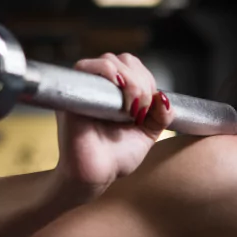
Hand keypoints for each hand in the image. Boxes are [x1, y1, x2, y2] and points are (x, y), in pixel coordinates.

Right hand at [53, 52, 173, 189]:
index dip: (147, 80)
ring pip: (110, 61)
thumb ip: (160, 116)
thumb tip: (164, 97)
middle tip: (140, 112)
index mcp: (116, 92)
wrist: (95, 176)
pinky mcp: (72, 92)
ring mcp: (84, 87)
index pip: (134, 65)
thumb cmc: (115, 157)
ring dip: (130, 81)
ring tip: (131, 110)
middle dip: (141, 82)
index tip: (149, 107)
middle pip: (124, 60)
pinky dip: (107, 72)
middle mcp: (99, 86)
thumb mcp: (147, 134)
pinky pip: (86, 67)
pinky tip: (119, 94)